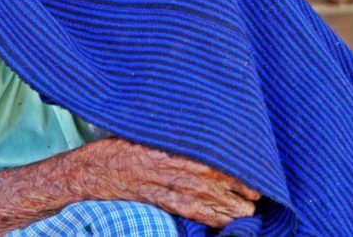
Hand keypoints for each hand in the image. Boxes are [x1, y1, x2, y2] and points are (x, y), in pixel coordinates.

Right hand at [77, 138, 260, 227]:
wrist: (94, 168)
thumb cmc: (123, 145)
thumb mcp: (149, 131)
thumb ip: (174, 134)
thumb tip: (196, 129)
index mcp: (178, 147)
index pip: (217, 159)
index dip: (239, 170)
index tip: (255, 173)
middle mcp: (178, 167)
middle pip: (218, 181)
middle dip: (240, 191)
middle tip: (257, 197)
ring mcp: (170, 187)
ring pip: (210, 200)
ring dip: (230, 207)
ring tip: (247, 213)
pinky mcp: (161, 202)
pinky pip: (192, 212)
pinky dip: (210, 217)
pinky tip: (222, 223)